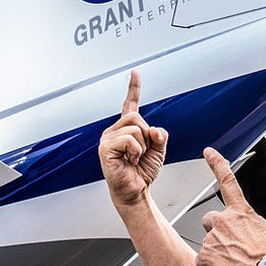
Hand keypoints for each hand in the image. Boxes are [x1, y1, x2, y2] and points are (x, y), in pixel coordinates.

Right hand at [98, 70, 167, 207]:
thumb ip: (159, 135)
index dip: (133, 88)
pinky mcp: (106, 149)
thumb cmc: (142, 172)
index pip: (130, 104)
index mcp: (126, 129)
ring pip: (135, 129)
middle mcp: (114, 131)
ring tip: (134, 159)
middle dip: (146, 135)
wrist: (135, 192)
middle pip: (136, 117)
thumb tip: (154, 130)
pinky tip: (129, 161)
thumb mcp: (158, 150)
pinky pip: (130, 140)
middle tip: (141, 152)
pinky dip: (136, 152)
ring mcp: (108, 139)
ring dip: (142, 147)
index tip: (135, 73)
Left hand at [196, 147, 265, 265]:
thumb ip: (249, 227)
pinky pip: (203, 263)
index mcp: (241, 212)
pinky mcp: (205, 256)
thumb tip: (246, 235)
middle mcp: (223, 220)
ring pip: (208, 245)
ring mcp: (212, 238)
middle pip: (208, 220)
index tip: (208, 152)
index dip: (217, 165)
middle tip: (232, 248)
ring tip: (237, 264)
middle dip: (216, 232)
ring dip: (218, 254)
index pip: (227, 182)